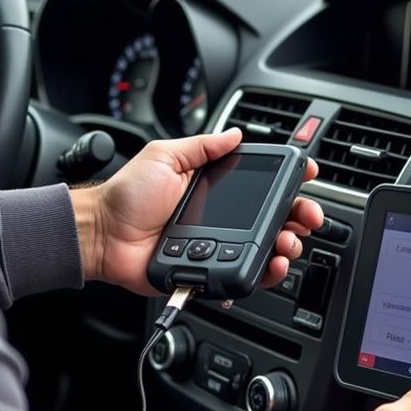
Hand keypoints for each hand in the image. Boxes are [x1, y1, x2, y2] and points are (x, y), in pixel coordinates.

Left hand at [73, 128, 322, 295]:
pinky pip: (242, 276)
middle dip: (298, 217)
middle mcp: (222, 218)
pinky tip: (271, 266)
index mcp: (215, 188)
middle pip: (273, 219)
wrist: (104, 234)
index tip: (305, 177)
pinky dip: (263, 274)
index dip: (287, 183)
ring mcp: (218, 246)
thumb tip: (236, 134)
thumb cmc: (127, 195)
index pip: (261, 185)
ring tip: (288, 243)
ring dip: (286, 246)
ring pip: (265, 249)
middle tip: (306, 217)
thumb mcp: (164, 156)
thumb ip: (202, 146)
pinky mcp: (209, 272)